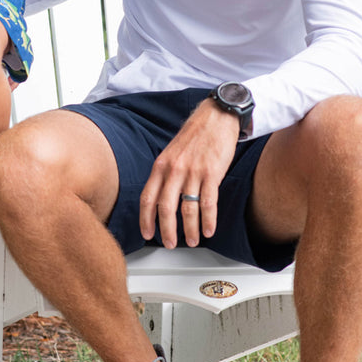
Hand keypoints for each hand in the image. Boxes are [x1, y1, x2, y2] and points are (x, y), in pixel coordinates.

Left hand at [139, 100, 239, 248]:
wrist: (216, 117)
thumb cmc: (195, 135)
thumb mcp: (171, 153)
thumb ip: (165, 174)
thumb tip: (160, 198)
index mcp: (161, 165)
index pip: (147, 198)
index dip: (145, 219)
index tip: (147, 234)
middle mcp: (174, 170)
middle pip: (165, 208)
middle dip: (167, 231)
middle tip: (170, 244)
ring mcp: (193, 172)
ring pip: (188, 209)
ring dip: (190, 230)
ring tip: (193, 240)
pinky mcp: (212, 173)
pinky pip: (208, 203)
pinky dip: (208, 220)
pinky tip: (209, 229)